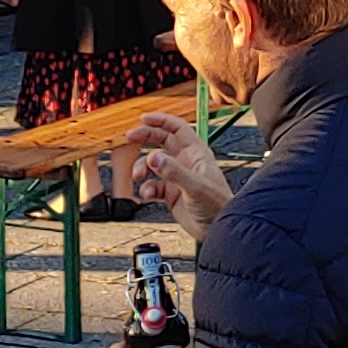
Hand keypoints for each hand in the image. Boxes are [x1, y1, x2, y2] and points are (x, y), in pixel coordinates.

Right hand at [115, 110, 229, 233]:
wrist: (218, 229)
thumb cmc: (217, 205)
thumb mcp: (195, 186)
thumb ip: (173, 172)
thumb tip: (153, 158)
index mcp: (196, 153)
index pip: (177, 128)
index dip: (161, 120)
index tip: (143, 118)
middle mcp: (185, 162)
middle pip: (161, 141)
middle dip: (145, 138)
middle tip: (130, 137)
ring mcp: (177, 177)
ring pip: (153, 164)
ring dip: (142, 167)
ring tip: (138, 175)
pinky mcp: (171, 194)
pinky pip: (153, 185)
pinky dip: (146, 188)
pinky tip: (147, 194)